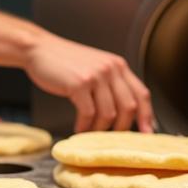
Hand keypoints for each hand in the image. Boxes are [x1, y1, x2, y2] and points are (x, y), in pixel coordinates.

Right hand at [24, 33, 153, 132]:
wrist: (40, 49)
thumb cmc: (64, 62)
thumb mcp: (95, 67)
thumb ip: (110, 84)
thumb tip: (122, 112)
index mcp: (118, 66)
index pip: (141, 94)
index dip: (147, 116)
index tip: (147, 133)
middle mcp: (111, 69)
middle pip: (128, 107)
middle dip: (121, 127)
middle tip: (110, 138)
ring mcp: (96, 76)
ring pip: (109, 113)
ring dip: (99, 129)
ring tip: (90, 133)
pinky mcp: (79, 84)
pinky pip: (88, 113)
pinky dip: (84, 126)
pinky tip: (79, 128)